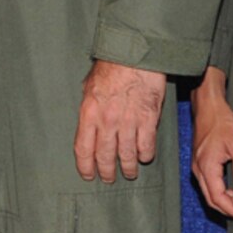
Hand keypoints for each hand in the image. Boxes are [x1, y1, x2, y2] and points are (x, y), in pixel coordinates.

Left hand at [74, 60, 166, 181]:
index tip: (88, 175)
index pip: (83, 149)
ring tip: (129, 173)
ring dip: (128, 168)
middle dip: (106, 172)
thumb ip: (90, 107)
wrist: (136, 54)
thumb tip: (89, 122)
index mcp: (89, 113)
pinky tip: (144, 157)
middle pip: (105, 157)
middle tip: (109, 179)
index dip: (85, 166)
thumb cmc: (112, 66)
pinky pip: (146, 146)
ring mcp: (128, 122)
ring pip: (127, 156)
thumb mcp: (90, 85)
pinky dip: (145, 155)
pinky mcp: (148, 120)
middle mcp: (107, 121)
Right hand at [189, 69, 232, 220]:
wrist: (209, 107)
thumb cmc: (222, 122)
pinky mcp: (201, 163)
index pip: (218, 198)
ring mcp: (198, 167)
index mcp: (207, 167)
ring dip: (228, 200)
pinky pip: (210, 184)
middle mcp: (199, 170)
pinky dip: (223, 191)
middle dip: (230, 209)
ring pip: (211, 193)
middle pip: (212, 199)